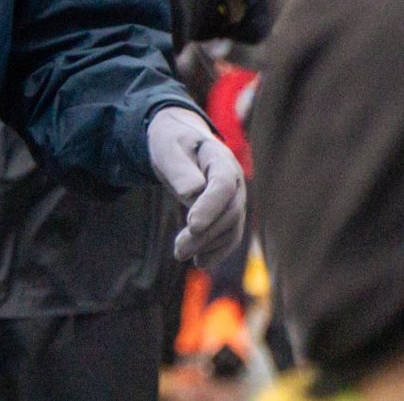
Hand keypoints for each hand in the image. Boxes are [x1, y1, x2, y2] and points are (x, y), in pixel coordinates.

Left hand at [148, 105, 246, 265]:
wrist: (180, 143)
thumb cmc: (172, 142)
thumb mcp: (168, 149)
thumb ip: (179, 168)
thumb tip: (191, 192)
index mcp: (221, 159)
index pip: (223, 185)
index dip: (210, 206)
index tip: (192, 225)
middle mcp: (235, 180)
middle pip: (228, 212)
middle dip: (205, 234)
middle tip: (178, 250)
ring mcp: (235, 198)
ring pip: (230, 228)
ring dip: (208, 245)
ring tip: (180, 254)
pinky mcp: (228, 212)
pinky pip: (229, 235)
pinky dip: (217, 250)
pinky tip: (201, 262)